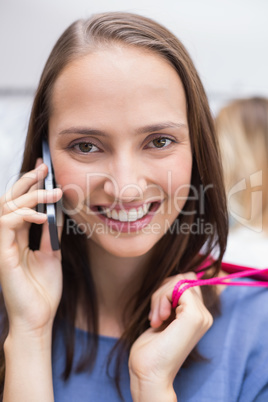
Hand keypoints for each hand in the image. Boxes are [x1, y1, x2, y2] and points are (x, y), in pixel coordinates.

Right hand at [0, 159, 62, 337]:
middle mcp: (7, 237)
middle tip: (44, 168)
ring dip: (29, 196)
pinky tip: (42, 215)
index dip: (30, 185)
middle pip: (9, 200)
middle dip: (26, 181)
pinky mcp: (2, 254)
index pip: (20, 204)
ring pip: (7, 208)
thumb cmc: (43, 289)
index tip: (44, 169)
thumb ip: (51, 233)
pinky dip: (24, 215)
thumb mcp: (52, 254)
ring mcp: (3, 244)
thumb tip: (58, 211)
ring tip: (52, 192)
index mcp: (18, 237)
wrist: (39, 317)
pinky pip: (7, 224)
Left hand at [129, 272, 212, 400]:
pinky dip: (162, 297)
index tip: (157, 313)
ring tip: (155, 319)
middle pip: (184, 278)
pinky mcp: (194, 315)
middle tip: (154, 316)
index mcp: (199, 316)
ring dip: (160, 296)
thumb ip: (172, 299)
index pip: (187, 282)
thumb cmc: (151, 349)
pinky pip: (178, 286)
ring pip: (179, 281)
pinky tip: (158, 319)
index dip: (168, 290)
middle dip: (163, 291)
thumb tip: (177, 277)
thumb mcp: (163, 316)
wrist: (149, 373)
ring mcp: (201, 316)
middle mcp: (204, 316)